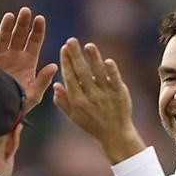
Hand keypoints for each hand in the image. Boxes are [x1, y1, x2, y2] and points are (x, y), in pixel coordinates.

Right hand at [0, 7, 57, 112]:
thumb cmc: (18, 105)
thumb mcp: (34, 95)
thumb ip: (44, 81)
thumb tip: (54, 66)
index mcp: (28, 62)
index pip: (34, 41)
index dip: (37, 30)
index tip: (40, 18)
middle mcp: (14, 57)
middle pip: (19, 35)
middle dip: (22, 23)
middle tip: (25, 11)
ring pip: (2, 38)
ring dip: (6, 27)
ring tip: (10, 16)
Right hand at [53, 38, 144, 163]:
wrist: (114, 134)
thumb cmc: (92, 124)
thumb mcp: (73, 116)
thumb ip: (62, 101)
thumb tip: (55, 85)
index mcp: (77, 101)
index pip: (70, 77)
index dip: (66, 62)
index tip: (63, 48)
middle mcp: (90, 96)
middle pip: (82, 72)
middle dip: (75, 55)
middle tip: (71, 40)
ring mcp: (105, 94)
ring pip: (98, 73)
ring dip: (93, 59)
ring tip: (88, 46)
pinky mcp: (120, 93)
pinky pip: (115, 80)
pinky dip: (112, 71)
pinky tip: (107, 61)